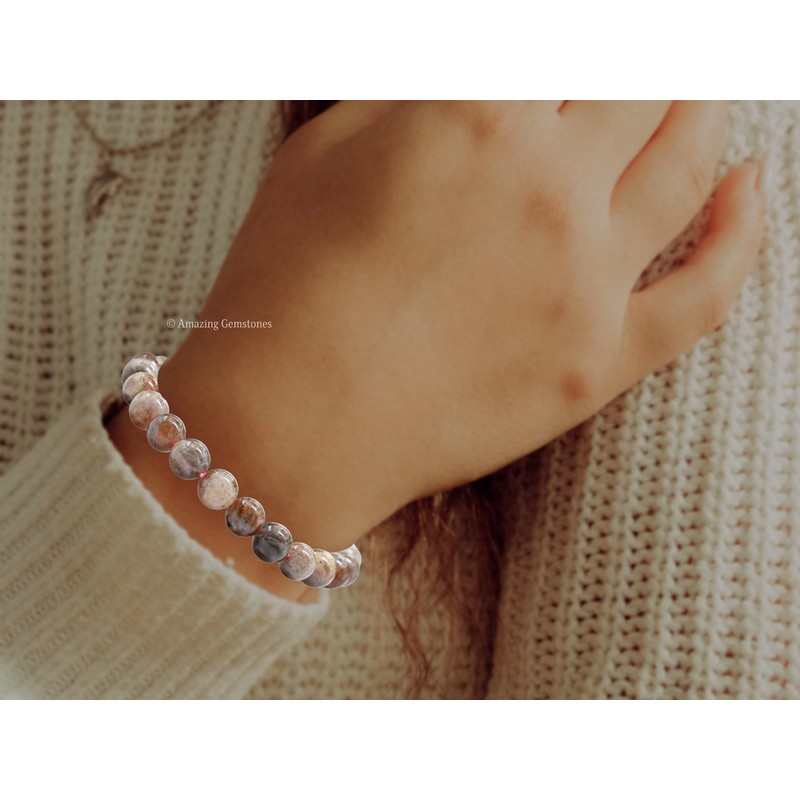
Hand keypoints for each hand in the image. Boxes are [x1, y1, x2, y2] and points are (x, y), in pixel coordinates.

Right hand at [154, 101, 763, 573]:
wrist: (288, 428)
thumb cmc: (281, 288)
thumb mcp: (320, 154)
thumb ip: (405, 91)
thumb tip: (466, 74)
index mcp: (472, 119)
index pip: (556, 45)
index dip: (559, 53)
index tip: (552, 72)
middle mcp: (545, 185)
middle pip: (636, 83)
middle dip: (643, 58)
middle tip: (644, 60)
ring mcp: (585, 278)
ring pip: (687, 163)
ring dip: (704, 107)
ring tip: (701, 89)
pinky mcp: (600, 361)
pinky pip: (706, 293)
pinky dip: (743, 232)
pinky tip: (749, 187)